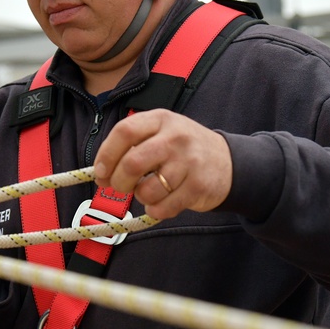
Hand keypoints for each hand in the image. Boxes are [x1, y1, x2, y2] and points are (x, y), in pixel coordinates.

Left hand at [93, 109, 232, 218]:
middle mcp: (175, 137)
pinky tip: (161, 201)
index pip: (125, 132)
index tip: (100, 172)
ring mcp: (189, 162)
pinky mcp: (198, 186)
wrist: (228, 162)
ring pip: (147, 190)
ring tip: (148, 190)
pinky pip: (163, 207)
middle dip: (119, 182)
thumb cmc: (182, 149)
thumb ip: (132, 145)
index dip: (106, 155)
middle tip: (119, 187)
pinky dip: (155, 209)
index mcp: (160, 119)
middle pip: (132, 163)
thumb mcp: (160, 132)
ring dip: (140, 196)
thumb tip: (101, 173)